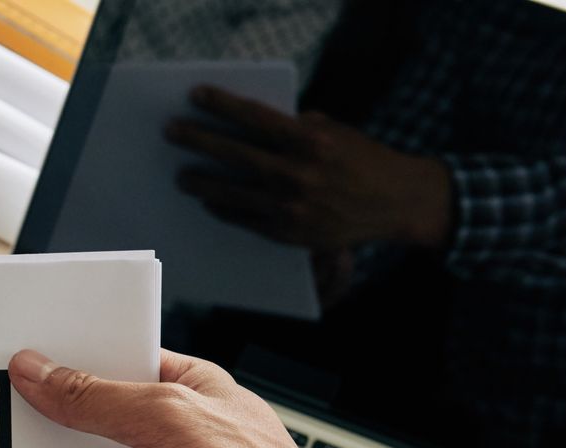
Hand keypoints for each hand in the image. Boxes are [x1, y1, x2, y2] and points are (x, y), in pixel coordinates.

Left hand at [167, 85, 453, 250]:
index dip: (222, 105)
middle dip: (199, 140)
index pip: (255, 118)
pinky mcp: (289, 233)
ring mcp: (292, 206)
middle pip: (236, 154)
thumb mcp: (337, 133)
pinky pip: (245, 219)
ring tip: (181, 176)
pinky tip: (208, 200)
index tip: (196, 96)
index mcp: (311, 141)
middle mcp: (299, 173)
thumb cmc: (363, 160)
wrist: (395, 203)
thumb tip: (255, 125)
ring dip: (202, 182)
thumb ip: (298, 127)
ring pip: (234, 191)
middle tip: (171, 132)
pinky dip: (224, 209)